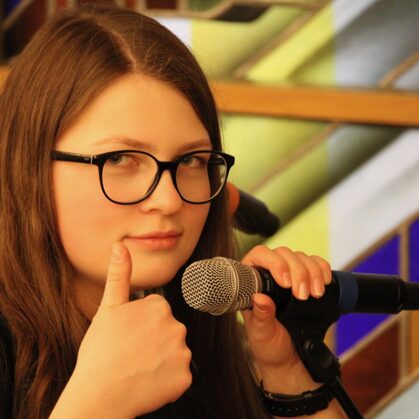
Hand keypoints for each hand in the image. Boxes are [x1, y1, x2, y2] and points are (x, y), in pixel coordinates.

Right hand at [52, 242, 191, 418]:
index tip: (127, 336)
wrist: (99, 395)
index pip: (156, 313)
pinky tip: (148, 383)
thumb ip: (119, 275)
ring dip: (161, 360)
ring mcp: (182, 353)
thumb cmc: (100, 351)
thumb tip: (119, 245)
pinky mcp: (185, 378)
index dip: (140, 326)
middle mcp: (177, 326)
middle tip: (131, 353)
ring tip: (138, 369)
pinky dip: (167, 381)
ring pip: (174, 353)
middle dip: (153, 341)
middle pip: (167, 331)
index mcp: (159, 307)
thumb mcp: (108, 308)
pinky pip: (179, 376)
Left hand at [241, 245, 331, 392]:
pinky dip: (323, 269)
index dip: (274, 262)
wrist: (291, 359)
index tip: (286, 283)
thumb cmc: (269, 345)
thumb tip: (259, 298)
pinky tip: (324, 283)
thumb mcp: (262, 334)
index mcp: (252, 281)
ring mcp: (289, 274)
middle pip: (284, 254)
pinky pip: (317, 263)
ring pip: (301, 257)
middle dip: (298, 272)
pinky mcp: (307, 279)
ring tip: (315, 295)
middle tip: (303, 296)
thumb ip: (260, 316)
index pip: (259, 256)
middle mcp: (269, 273)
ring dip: (312, 273)